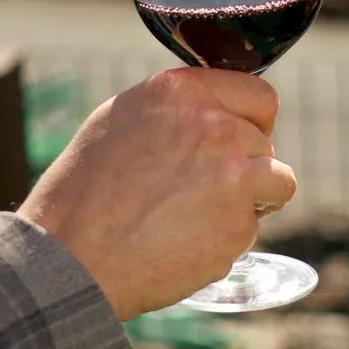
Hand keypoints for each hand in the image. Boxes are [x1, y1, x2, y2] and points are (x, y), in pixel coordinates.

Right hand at [19, 69, 294, 319]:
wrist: (70, 256)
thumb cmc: (83, 191)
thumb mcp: (122, 120)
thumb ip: (176, 111)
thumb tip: (212, 112)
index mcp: (184, 92)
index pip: (260, 97)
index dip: (252, 123)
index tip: (236, 143)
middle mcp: (215, 126)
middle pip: (264, 143)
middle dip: (244, 167)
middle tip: (198, 192)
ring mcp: (232, 175)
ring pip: (278, 183)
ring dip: (253, 201)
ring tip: (203, 216)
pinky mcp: (237, 224)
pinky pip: (251, 229)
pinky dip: (228, 240)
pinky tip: (185, 244)